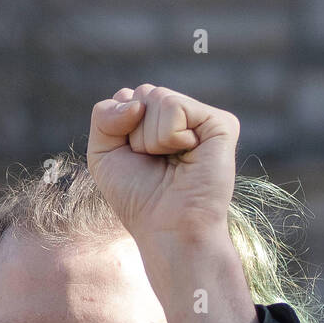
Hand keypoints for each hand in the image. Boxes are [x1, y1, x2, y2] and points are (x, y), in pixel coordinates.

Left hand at [87, 85, 239, 245]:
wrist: (168, 228)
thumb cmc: (138, 198)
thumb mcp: (102, 155)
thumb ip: (104, 115)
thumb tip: (138, 102)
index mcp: (157, 121)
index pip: (124, 98)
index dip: (118, 131)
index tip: (135, 160)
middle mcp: (182, 116)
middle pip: (140, 94)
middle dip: (134, 133)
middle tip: (154, 163)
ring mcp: (202, 118)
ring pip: (156, 97)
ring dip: (150, 139)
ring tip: (171, 162)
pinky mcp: (221, 123)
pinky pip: (174, 105)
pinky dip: (168, 136)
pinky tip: (187, 156)